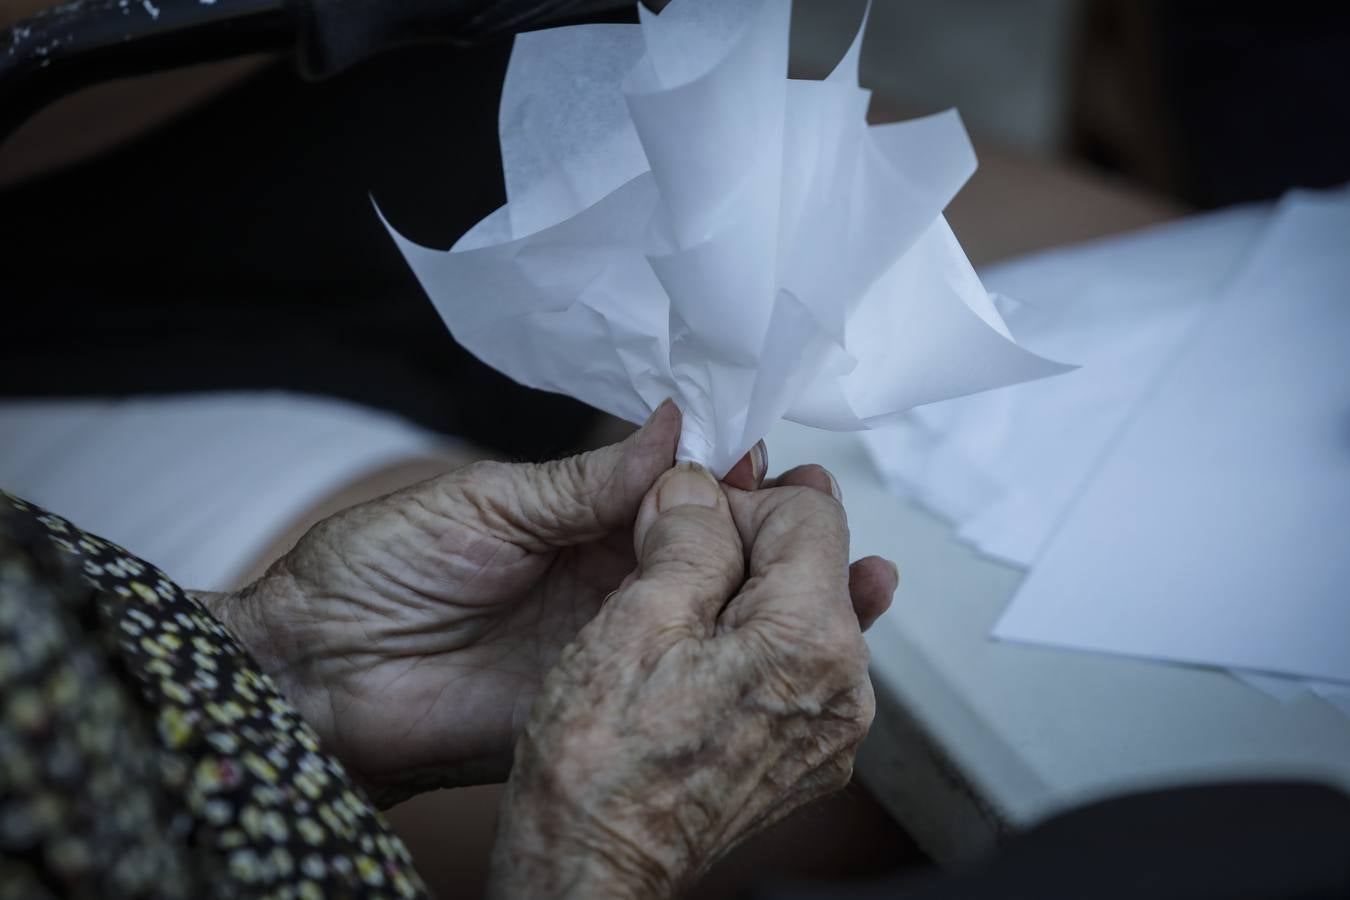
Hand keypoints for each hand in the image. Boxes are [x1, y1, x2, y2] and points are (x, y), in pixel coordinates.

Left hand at [206, 402, 770, 803]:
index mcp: (580, 517)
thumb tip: (673, 424)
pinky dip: (729, 667)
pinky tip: (784, 646)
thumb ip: (584, 480)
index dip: (729, 476)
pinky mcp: (600, 702)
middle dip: (771, 533)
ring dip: (771, 596)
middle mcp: (607, 578)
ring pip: (709, 618)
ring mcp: (609, 643)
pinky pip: (672, 685)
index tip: (778, 463)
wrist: (318, 675)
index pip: (677, 490)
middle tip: (824, 514)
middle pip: (710, 554)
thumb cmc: (376, 569)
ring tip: (848, 572)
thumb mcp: (485, 503)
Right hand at [488, 462, 896, 897]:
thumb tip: (702, 485)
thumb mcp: (638, 616)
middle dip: (748, 538)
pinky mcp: (805, 756)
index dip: (741, 496)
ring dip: (748, 586)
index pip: (810, 514)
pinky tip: (700, 647)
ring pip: (803, 612)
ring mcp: (829, 729)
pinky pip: (794, 667)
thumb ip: (689, 533)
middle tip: (677, 535)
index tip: (685, 506)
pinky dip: (753, 640)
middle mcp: (844, 688)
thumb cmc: (603, 761)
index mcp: (812, 642)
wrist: (590, 864)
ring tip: (683, 587)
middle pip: (815, 563)